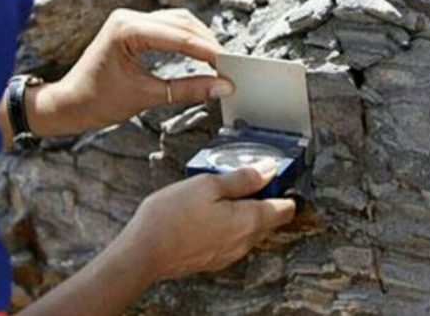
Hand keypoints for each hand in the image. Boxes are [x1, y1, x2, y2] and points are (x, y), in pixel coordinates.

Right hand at [20, 163, 295, 315]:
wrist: (144, 252)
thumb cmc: (172, 216)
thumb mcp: (208, 184)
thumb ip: (242, 178)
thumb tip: (267, 170)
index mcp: (250, 221)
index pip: (285, 208)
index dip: (284, 188)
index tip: (277, 173)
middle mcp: (245, 242)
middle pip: (269, 219)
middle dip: (264, 197)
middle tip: (248, 176)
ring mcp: (229, 253)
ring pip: (250, 228)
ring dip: (245, 209)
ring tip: (223, 190)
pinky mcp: (214, 258)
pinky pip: (233, 237)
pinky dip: (230, 222)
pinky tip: (210, 210)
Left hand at [26, 8, 234, 138]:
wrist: (68, 103)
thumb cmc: (97, 101)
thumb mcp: (147, 97)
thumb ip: (187, 90)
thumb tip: (221, 87)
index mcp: (126, 29)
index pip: (178, 36)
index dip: (207, 51)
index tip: (229, 66)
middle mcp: (128, 17)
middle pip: (182, 22)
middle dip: (207, 43)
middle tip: (229, 65)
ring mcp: (130, 19)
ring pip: (178, 21)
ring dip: (200, 39)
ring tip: (218, 61)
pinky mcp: (133, 27)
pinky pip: (168, 27)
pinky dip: (187, 39)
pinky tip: (201, 54)